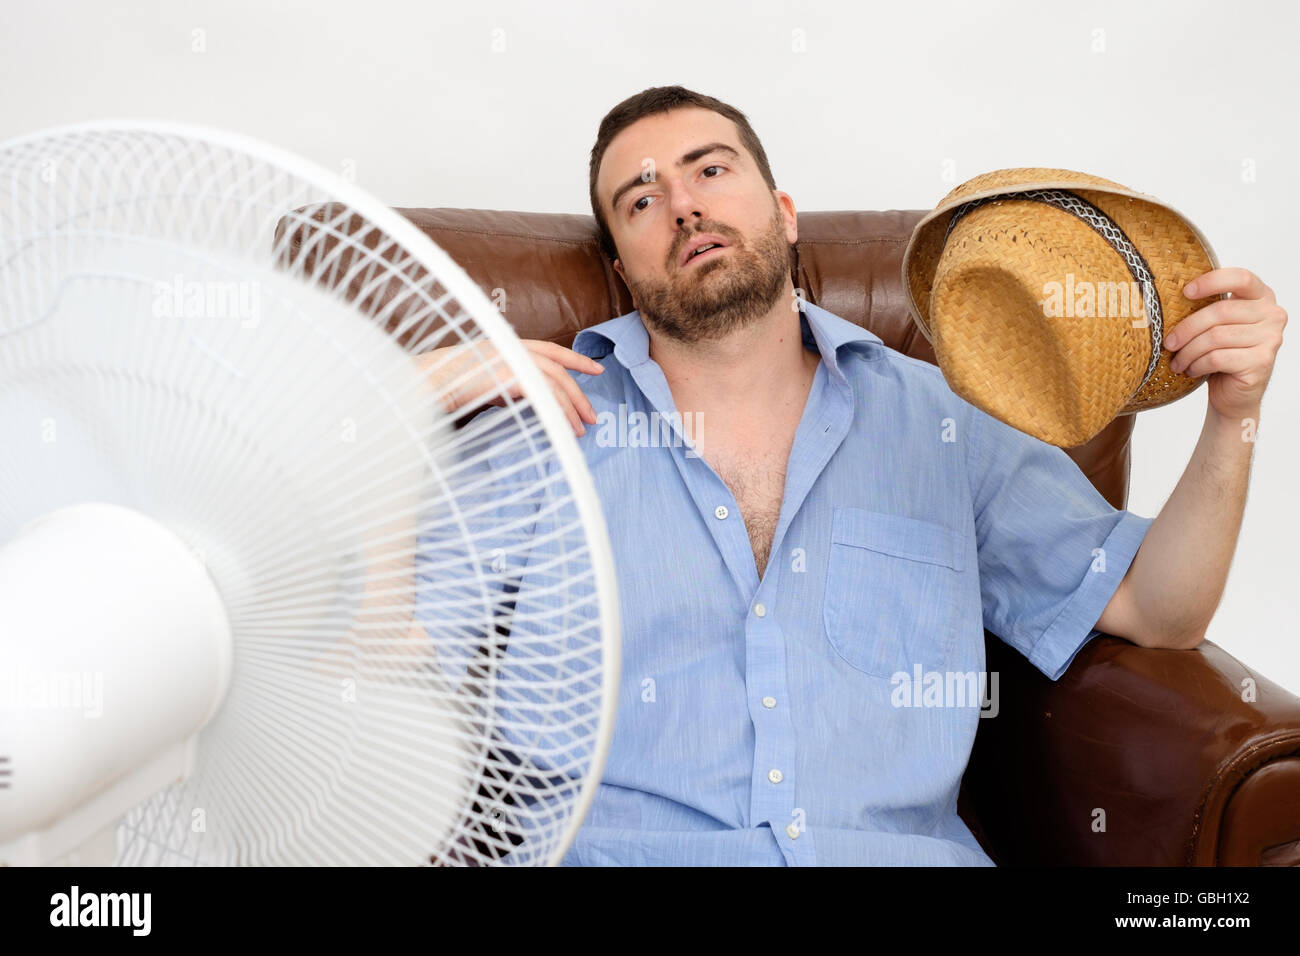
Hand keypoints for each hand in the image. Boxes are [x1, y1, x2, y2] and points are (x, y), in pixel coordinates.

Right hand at [415, 338, 603, 435]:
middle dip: (579, 392)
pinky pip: (542, 395)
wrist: (424, 385)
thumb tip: (529, 399)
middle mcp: (511, 349)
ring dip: (571, 407)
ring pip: (553, 383)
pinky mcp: (507, 377)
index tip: (598, 369)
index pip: (550, 349)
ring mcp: (509, 361)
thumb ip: (507, 385)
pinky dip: (557, 413)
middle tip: (593, 415)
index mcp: (507, 345)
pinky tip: (563, 428)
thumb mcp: (483, 381)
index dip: (575, 359)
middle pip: (557, 368)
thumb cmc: (447, 386)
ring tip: (581, 429)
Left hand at [1164, 267, 1286, 421]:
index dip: (1212, 281)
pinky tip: (1190, 370)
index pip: (1240, 278)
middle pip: (1220, 311)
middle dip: (1187, 328)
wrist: (1234, 394)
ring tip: (1177, 361)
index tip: (1185, 292)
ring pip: (1215, 337)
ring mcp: (1271, 338)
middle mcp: (1272, 314)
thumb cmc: (1221, 354)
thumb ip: (1207, 307)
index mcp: (1261, 297)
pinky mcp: (1261, 361)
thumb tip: (1167, 295)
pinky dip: (1197, 365)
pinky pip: (1217, 358)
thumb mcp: (1215, 325)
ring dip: (1188, 351)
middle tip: (1168, 343)